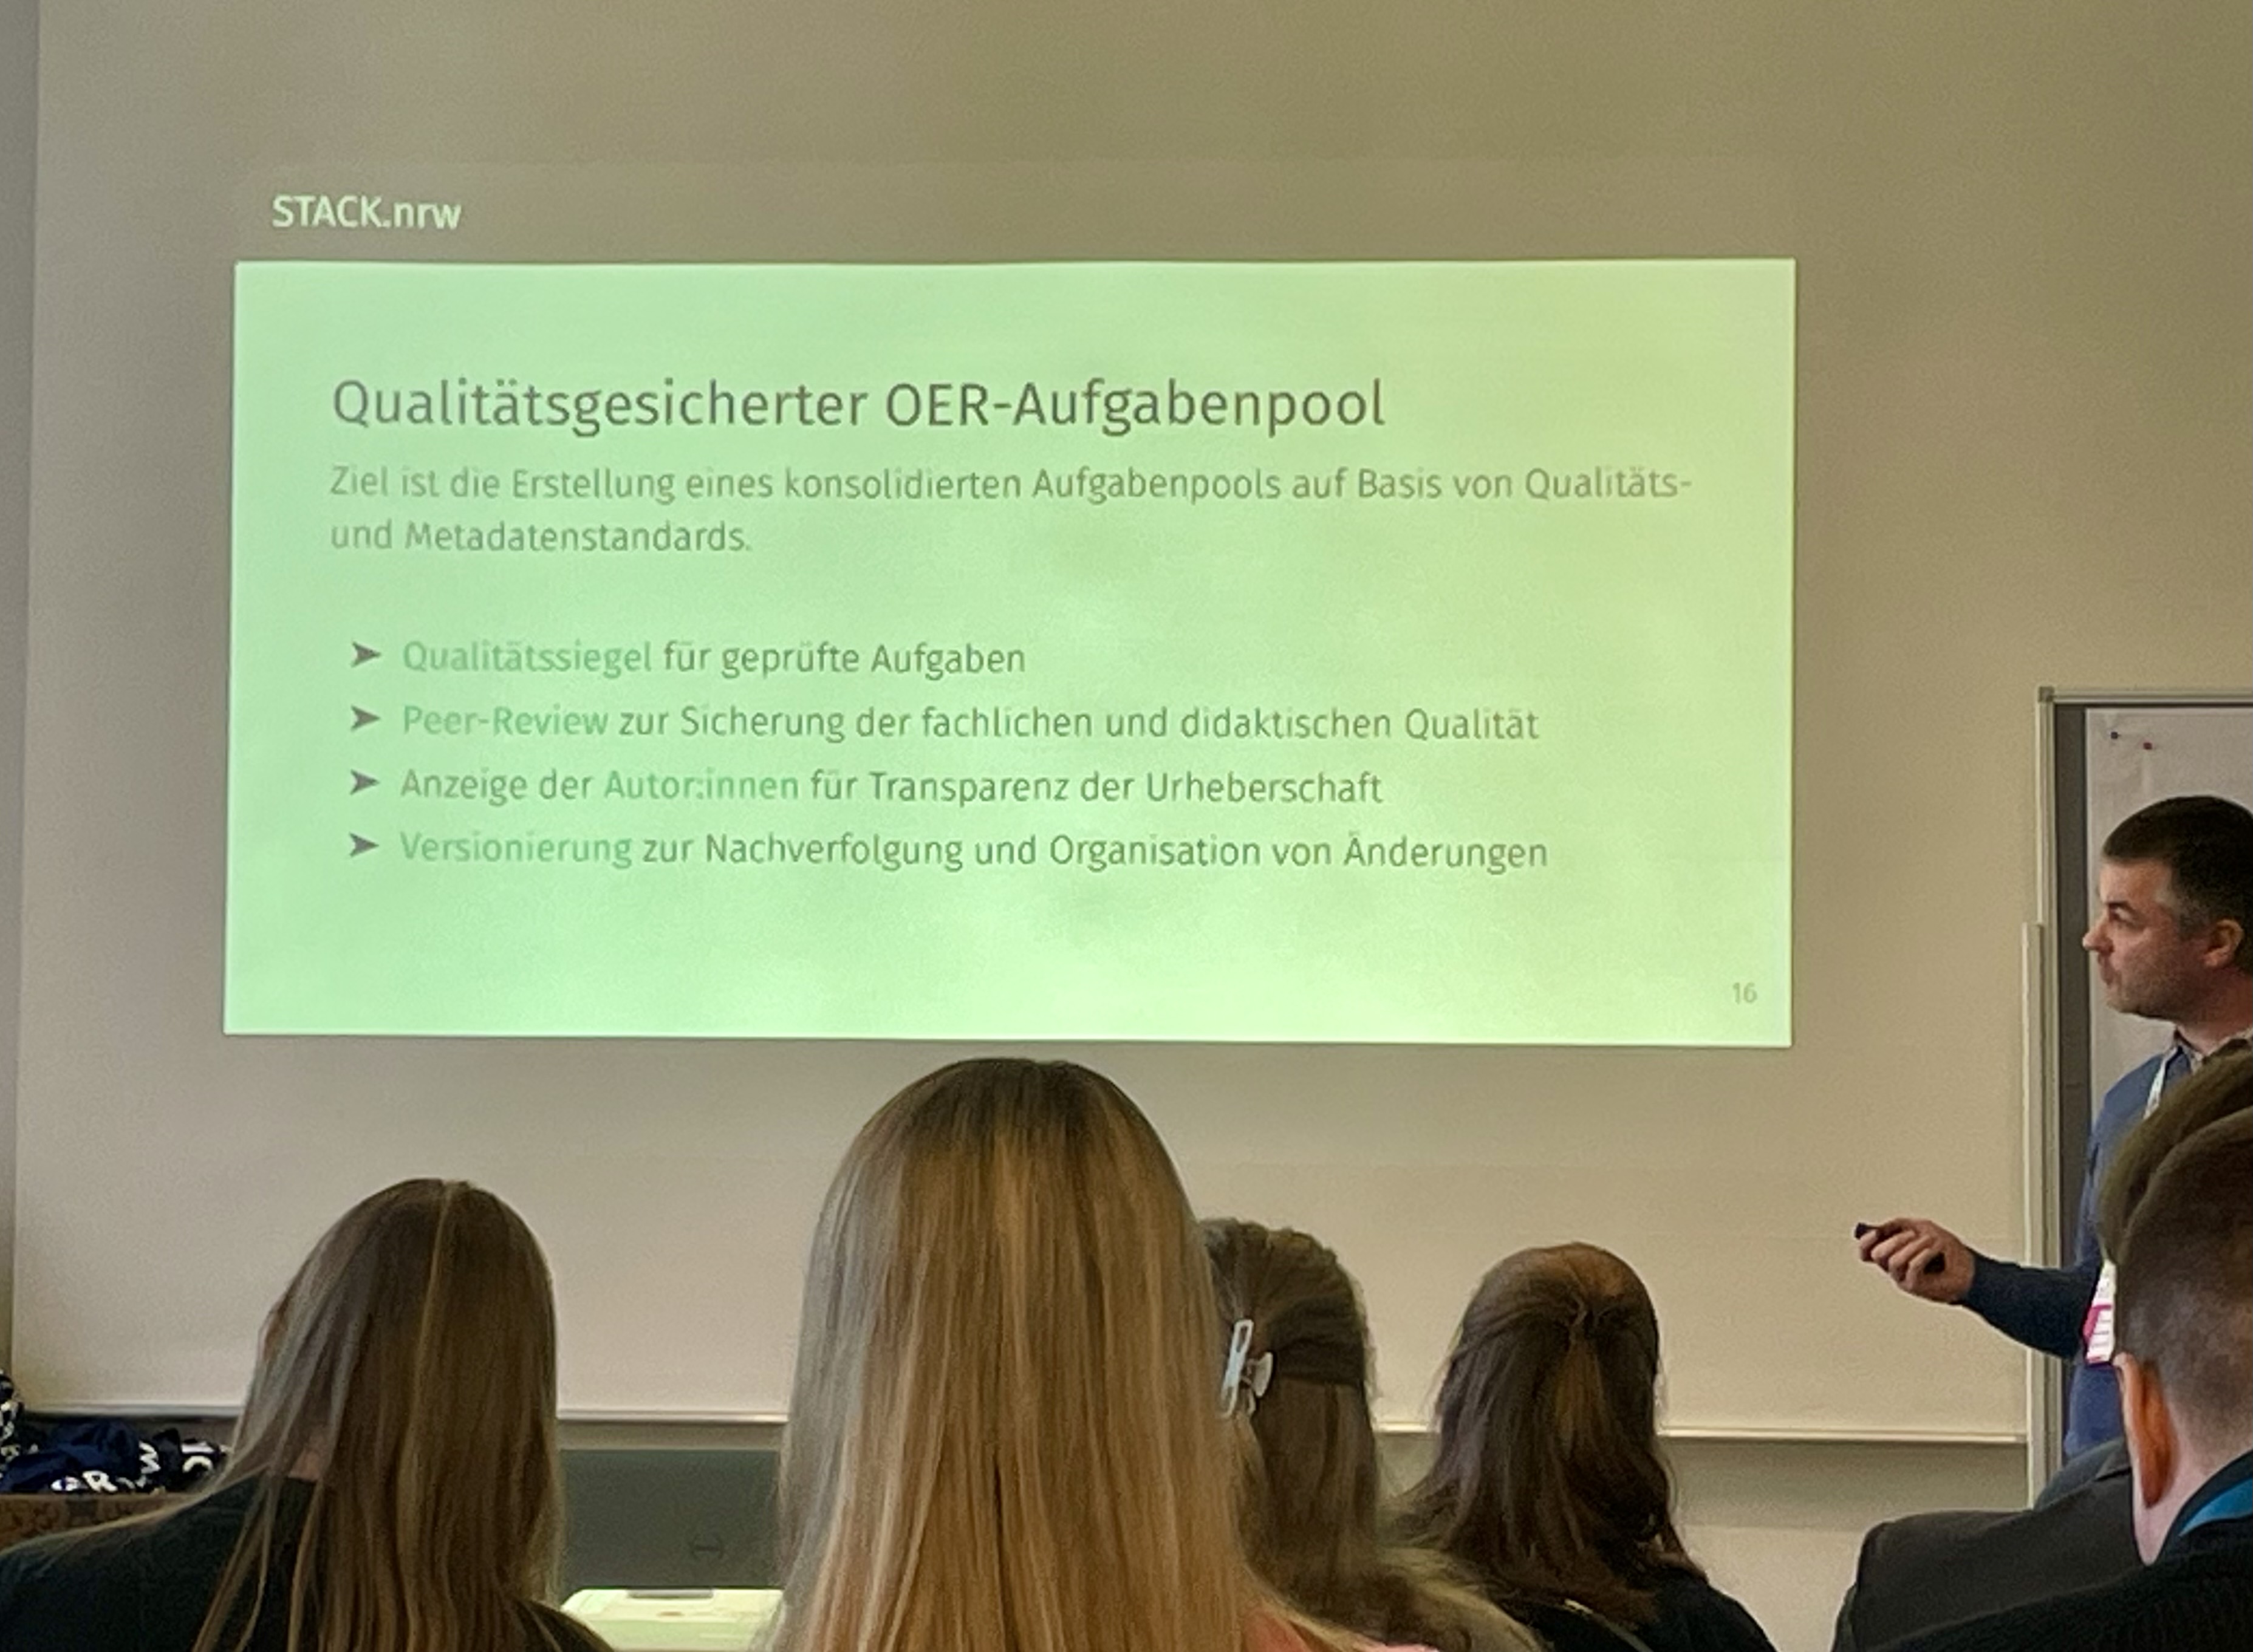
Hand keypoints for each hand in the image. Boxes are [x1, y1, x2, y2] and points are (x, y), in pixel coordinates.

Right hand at [1858, 1217, 1973, 1303]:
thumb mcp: (1923, 1228)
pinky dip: (1924, 1254)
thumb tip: (1880, 1227)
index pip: (1867, 1252)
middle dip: (1895, 1240)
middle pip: (1877, 1254)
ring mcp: (1903, 1279)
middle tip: (1913, 1234)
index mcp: (1894, 1254)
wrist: (1970, 1271)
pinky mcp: (1915, 1287)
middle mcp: (1895, 1269)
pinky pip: (1911, 1267)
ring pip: (1893, 1260)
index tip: (1874, 1232)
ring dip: (1912, 1246)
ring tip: (1930, 1242)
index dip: (1865, 1242)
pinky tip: (1935, 1250)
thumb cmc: (1949, 1251)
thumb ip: (1900, 1225)